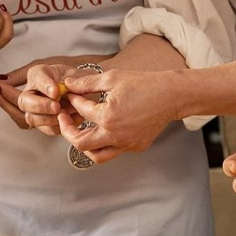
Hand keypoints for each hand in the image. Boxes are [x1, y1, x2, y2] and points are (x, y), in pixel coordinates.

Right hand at [0, 56, 99, 133]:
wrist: (87, 93)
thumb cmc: (80, 81)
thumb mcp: (79, 75)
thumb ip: (72, 80)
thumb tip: (60, 90)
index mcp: (39, 74)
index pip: (36, 78)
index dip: (44, 86)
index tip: (57, 91)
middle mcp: (32, 91)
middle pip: (24, 101)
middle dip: (40, 106)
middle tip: (57, 107)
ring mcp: (35, 109)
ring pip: (31, 118)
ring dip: (49, 119)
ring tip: (67, 114)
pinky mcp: (43, 123)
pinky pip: (46, 129)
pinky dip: (59, 127)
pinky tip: (72, 119)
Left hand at [57, 69, 176, 164]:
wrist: (171, 95)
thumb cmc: (143, 84)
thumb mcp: (112, 79)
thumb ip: (87, 83)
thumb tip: (69, 85)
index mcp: (107, 117)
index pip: (81, 112)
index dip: (74, 101)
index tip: (72, 95)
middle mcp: (115, 135)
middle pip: (81, 144)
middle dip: (68, 131)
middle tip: (64, 120)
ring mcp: (127, 144)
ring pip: (97, 156)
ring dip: (86, 146)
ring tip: (81, 132)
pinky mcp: (136, 147)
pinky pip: (115, 151)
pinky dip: (105, 143)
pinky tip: (103, 130)